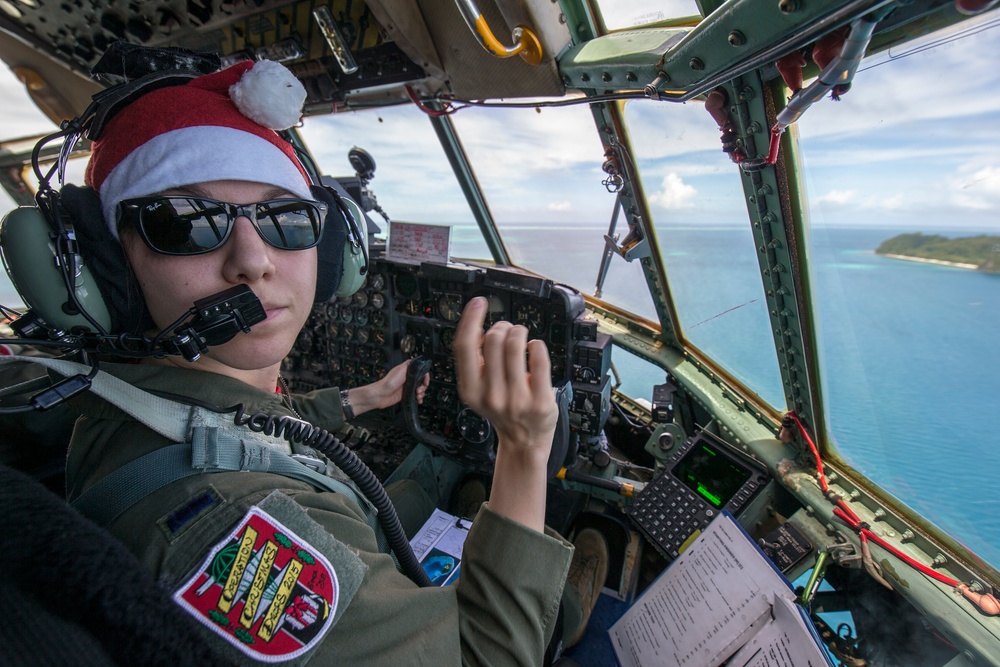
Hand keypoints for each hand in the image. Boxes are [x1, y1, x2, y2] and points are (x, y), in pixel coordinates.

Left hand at [349, 359, 428, 415]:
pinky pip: (416, 397)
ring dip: (422, 393)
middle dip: (423, 386)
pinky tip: (418, 400)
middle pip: (422, 382)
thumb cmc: (389, 382)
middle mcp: (408, 379)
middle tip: (419, 390)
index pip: (421, 372)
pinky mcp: (406, 395)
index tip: (425, 381)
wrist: (381, 395)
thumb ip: (409, 364)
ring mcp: (408, 387)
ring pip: (420, 389)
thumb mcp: (400, 369)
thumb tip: (417, 361)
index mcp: (408, 371)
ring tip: (418, 396)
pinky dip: (419, 399)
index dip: (425, 377)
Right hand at [453, 297, 556, 530]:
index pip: (465, 346)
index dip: (470, 319)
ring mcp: (517, 398)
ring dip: (520, 332)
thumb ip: (476, 363)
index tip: (479, 303)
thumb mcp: (479, 390)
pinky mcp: (540, 400)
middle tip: (508, 332)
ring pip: (515, 344)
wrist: (524, 441)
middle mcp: (491, 395)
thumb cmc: (501, 410)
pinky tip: (534, 350)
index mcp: (471, 390)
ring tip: (521, 338)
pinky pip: (538, 356)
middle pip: (493, 339)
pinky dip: (537, 346)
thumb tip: (481, 326)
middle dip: (502, 327)